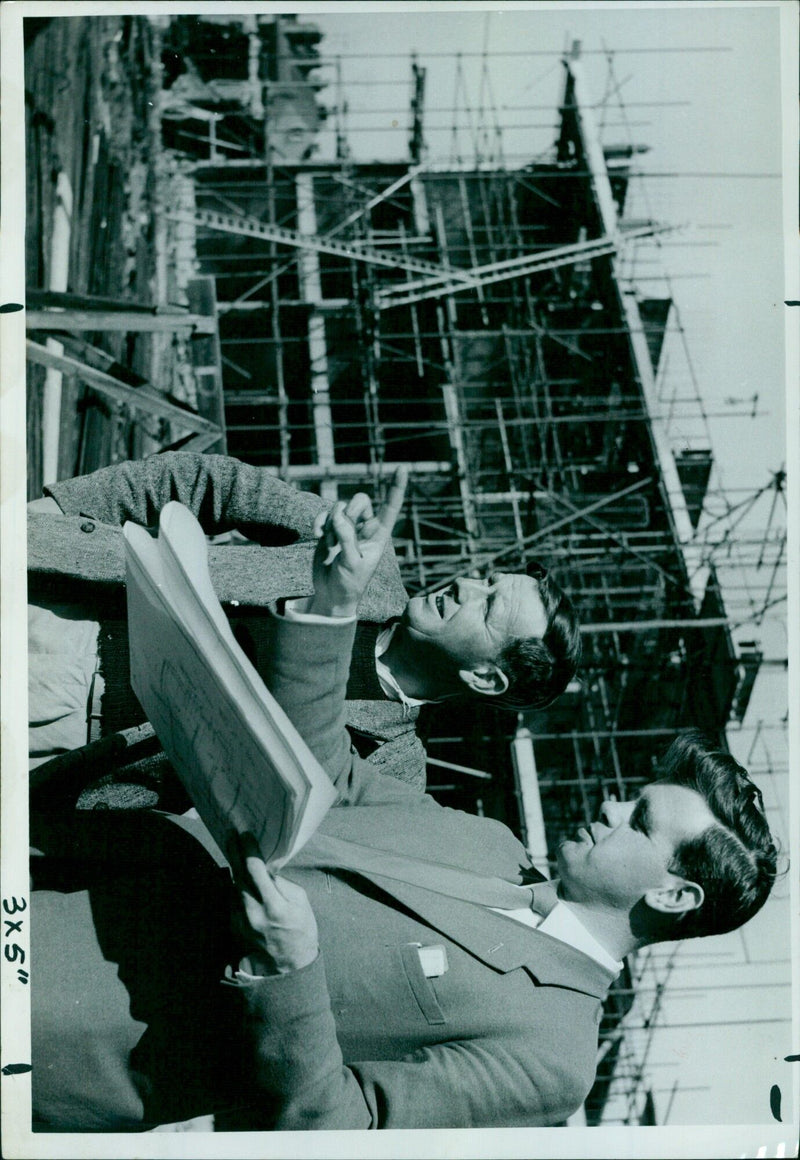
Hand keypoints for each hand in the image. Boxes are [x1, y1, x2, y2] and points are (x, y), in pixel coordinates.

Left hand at [229, 833, 318, 975]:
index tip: (245, 834)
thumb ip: (282, 884)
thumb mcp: (301, 904)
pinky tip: (238, 877)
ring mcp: (240, 922)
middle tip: (230, 834)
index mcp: (274, 906)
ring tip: (233, 849)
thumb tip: (266, 870)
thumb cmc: (301, 932)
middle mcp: (253, 913)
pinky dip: (235, 887)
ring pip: (232, 887)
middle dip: (234, 852)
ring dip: (233, 868)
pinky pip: (232, 900)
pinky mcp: (234, 927)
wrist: (288, 968)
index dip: (248, 849)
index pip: (255, 870)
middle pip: (237, 875)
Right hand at [308, 466, 407, 617]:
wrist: (332, 594)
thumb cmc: (350, 583)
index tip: (402, 468)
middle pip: (360, 500)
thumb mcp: (352, 562)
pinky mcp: (330, 530)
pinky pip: (325, 515)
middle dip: (349, 512)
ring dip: (332, 524)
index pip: (390, 507)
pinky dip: (320, 523)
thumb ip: (346, 537)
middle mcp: (365, 527)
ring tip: (329, 544)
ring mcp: (347, 527)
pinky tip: (319, 537)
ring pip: (340, 506)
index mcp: (379, 534)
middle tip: (340, 531)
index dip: (396, 488)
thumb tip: (337, 514)